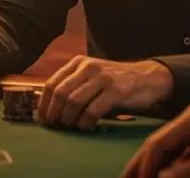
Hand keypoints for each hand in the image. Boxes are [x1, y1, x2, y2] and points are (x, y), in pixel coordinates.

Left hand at [38, 56, 172, 129]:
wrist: (147, 78)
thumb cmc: (114, 83)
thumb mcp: (91, 78)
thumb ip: (73, 87)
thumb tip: (49, 110)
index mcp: (78, 63)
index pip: (52, 83)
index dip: (44, 104)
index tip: (42, 120)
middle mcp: (88, 67)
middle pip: (60, 93)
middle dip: (54, 113)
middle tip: (55, 126)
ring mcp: (103, 78)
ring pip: (73, 101)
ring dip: (69, 119)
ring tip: (72, 126)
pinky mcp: (117, 90)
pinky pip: (93, 110)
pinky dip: (86, 122)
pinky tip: (87, 126)